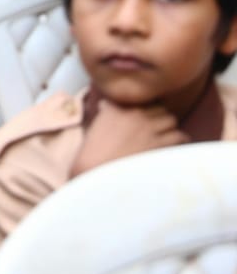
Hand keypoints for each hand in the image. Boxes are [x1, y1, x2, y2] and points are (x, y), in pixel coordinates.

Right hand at [70, 98, 185, 178]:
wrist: (96, 172)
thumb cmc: (94, 151)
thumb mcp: (97, 125)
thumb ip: (105, 112)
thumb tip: (105, 104)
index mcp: (120, 108)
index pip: (146, 101)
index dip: (151, 111)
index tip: (152, 119)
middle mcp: (136, 115)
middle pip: (161, 109)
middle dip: (163, 119)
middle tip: (162, 130)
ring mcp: (148, 130)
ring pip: (172, 121)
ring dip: (172, 129)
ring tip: (172, 138)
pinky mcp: (158, 146)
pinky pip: (178, 137)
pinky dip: (180, 141)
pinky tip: (176, 148)